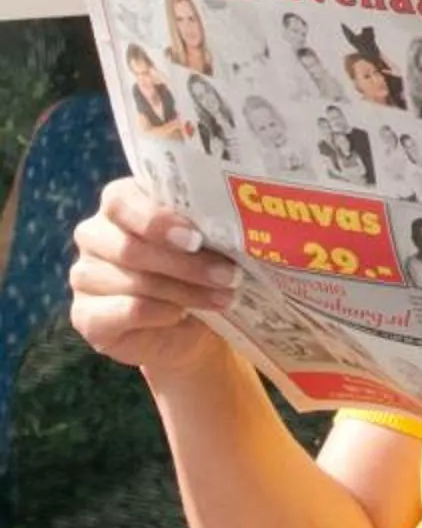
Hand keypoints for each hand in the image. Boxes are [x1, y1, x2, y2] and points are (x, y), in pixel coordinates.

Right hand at [70, 178, 241, 381]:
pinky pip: (127, 311)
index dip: (157, 220)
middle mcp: (93, 236)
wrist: (189, 327)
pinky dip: (161, 313)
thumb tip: (231, 223)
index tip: (197, 238)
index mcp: (118, 204)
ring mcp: (84, 277)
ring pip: (135, 282)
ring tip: (222, 297)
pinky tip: (182, 314)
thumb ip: (200, 226)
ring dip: (185, 291)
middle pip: (131, 247)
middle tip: (228, 275)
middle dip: (185, 264)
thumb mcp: (202, 242)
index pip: (120, 200)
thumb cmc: (196, 271)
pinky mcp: (85, 316)